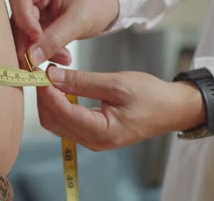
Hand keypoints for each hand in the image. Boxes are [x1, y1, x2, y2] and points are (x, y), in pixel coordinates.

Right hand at [8, 0, 118, 67]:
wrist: (107, 2)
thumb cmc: (98, 1)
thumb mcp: (79, 21)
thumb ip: (55, 39)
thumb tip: (32, 57)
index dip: (23, 19)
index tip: (36, 38)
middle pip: (18, 16)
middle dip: (29, 42)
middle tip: (36, 63)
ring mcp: (34, 3)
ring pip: (23, 31)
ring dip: (39, 49)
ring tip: (62, 58)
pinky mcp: (37, 18)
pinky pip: (32, 37)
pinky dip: (45, 49)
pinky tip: (61, 55)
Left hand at [38, 66, 205, 150]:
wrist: (172, 109)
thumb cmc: (151, 96)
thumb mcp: (116, 83)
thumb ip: (82, 81)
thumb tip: (52, 76)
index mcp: (101, 131)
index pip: (61, 113)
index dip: (46, 92)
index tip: (40, 71)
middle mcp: (93, 141)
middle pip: (52, 121)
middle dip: (43, 97)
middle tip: (43, 72)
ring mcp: (92, 140)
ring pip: (57, 123)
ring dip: (49, 101)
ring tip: (52, 77)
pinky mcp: (93, 134)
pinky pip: (67, 122)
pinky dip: (60, 105)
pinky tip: (62, 88)